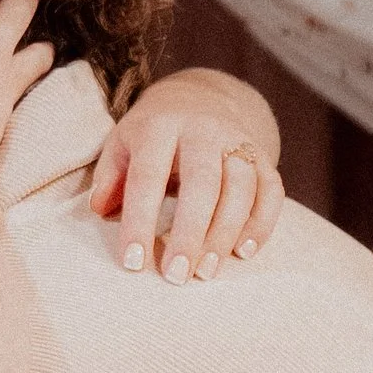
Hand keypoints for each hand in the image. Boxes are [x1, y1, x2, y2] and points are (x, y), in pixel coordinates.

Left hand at [88, 69, 284, 280]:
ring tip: (206, 271)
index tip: (133, 262)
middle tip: (176, 275)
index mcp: (160, 126)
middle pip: (203, 183)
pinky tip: (243, 252)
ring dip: (225, 234)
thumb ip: (110, 176)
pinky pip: (271, 190)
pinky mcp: (263, 155)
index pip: (148, 177)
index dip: (140, 221)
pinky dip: (262, 223)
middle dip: (190, 234)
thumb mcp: (122, 144)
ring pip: (241, 188)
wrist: (200, 97)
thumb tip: (101, 209)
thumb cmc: (152, 134)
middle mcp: (203, 129)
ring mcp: (238, 140)